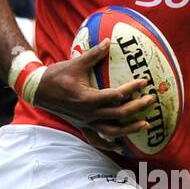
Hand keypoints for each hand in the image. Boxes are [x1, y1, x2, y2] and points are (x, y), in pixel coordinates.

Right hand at [33, 40, 154, 144]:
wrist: (37, 91)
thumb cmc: (56, 76)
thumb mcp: (75, 63)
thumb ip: (94, 54)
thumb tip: (109, 41)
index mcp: (88, 99)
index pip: (116, 96)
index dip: (132, 89)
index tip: (144, 81)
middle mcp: (89, 114)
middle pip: (119, 115)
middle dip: (137, 108)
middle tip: (151, 100)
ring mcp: (86, 122)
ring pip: (111, 131)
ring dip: (129, 129)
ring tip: (145, 124)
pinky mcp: (82, 126)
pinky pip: (97, 139)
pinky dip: (110, 144)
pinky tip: (121, 147)